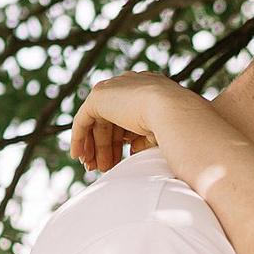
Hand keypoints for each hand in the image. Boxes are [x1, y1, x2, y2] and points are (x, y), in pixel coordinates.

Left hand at [69, 72, 187, 172]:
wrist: (172, 110)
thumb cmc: (176, 126)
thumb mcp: (160, 133)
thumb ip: (144, 137)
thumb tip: (133, 150)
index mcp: (149, 89)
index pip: (128, 116)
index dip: (122, 141)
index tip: (121, 161)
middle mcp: (130, 85)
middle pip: (111, 120)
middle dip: (106, 147)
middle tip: (103, 168)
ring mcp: (114, 88)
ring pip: (97, 122)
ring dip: (94, 147)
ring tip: (93, 168)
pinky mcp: (98, 96)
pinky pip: (83, 119)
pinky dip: (79, 138)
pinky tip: (77, 156)